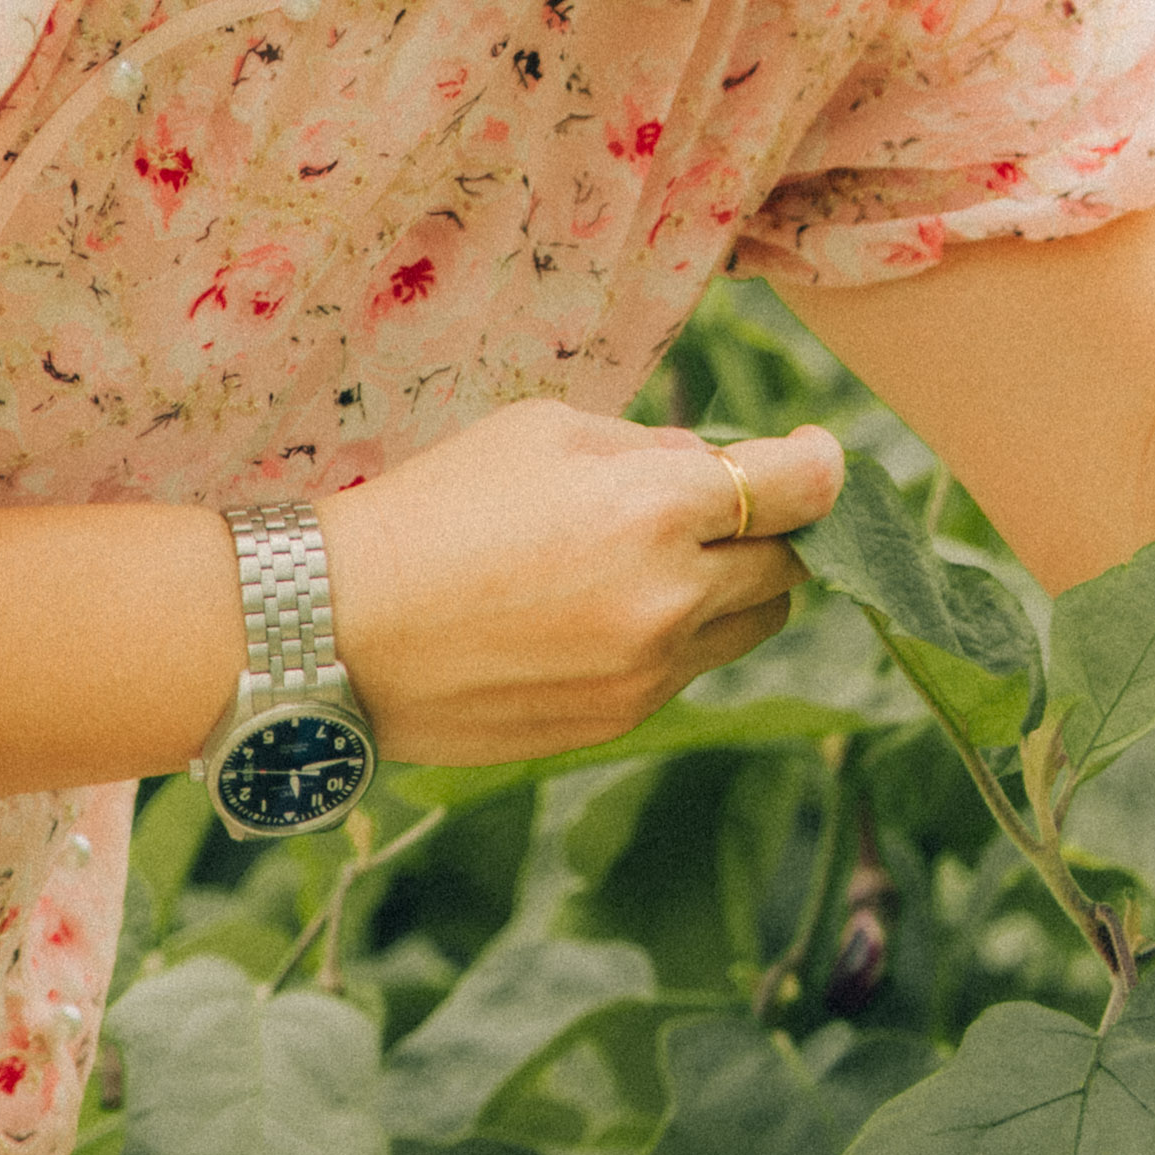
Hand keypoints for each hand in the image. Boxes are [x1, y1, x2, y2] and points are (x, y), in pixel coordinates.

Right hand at [319, 401, 841, 764]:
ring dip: (731, 590)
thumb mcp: (543, 433)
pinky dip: (674, 637)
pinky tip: (601, 612)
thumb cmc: (433, 507)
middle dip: (771, 530)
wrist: (335, 629)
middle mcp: (670, 597)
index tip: (814, 456)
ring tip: (657, 562)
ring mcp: (647, 672)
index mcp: (656, 507)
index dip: (820, 466)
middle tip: (731, 507)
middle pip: (789, 564)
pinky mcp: (616, 721)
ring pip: (751, 627)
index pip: (799, 488)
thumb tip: (714, 468)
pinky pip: (687, 672)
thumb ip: (648, 448)